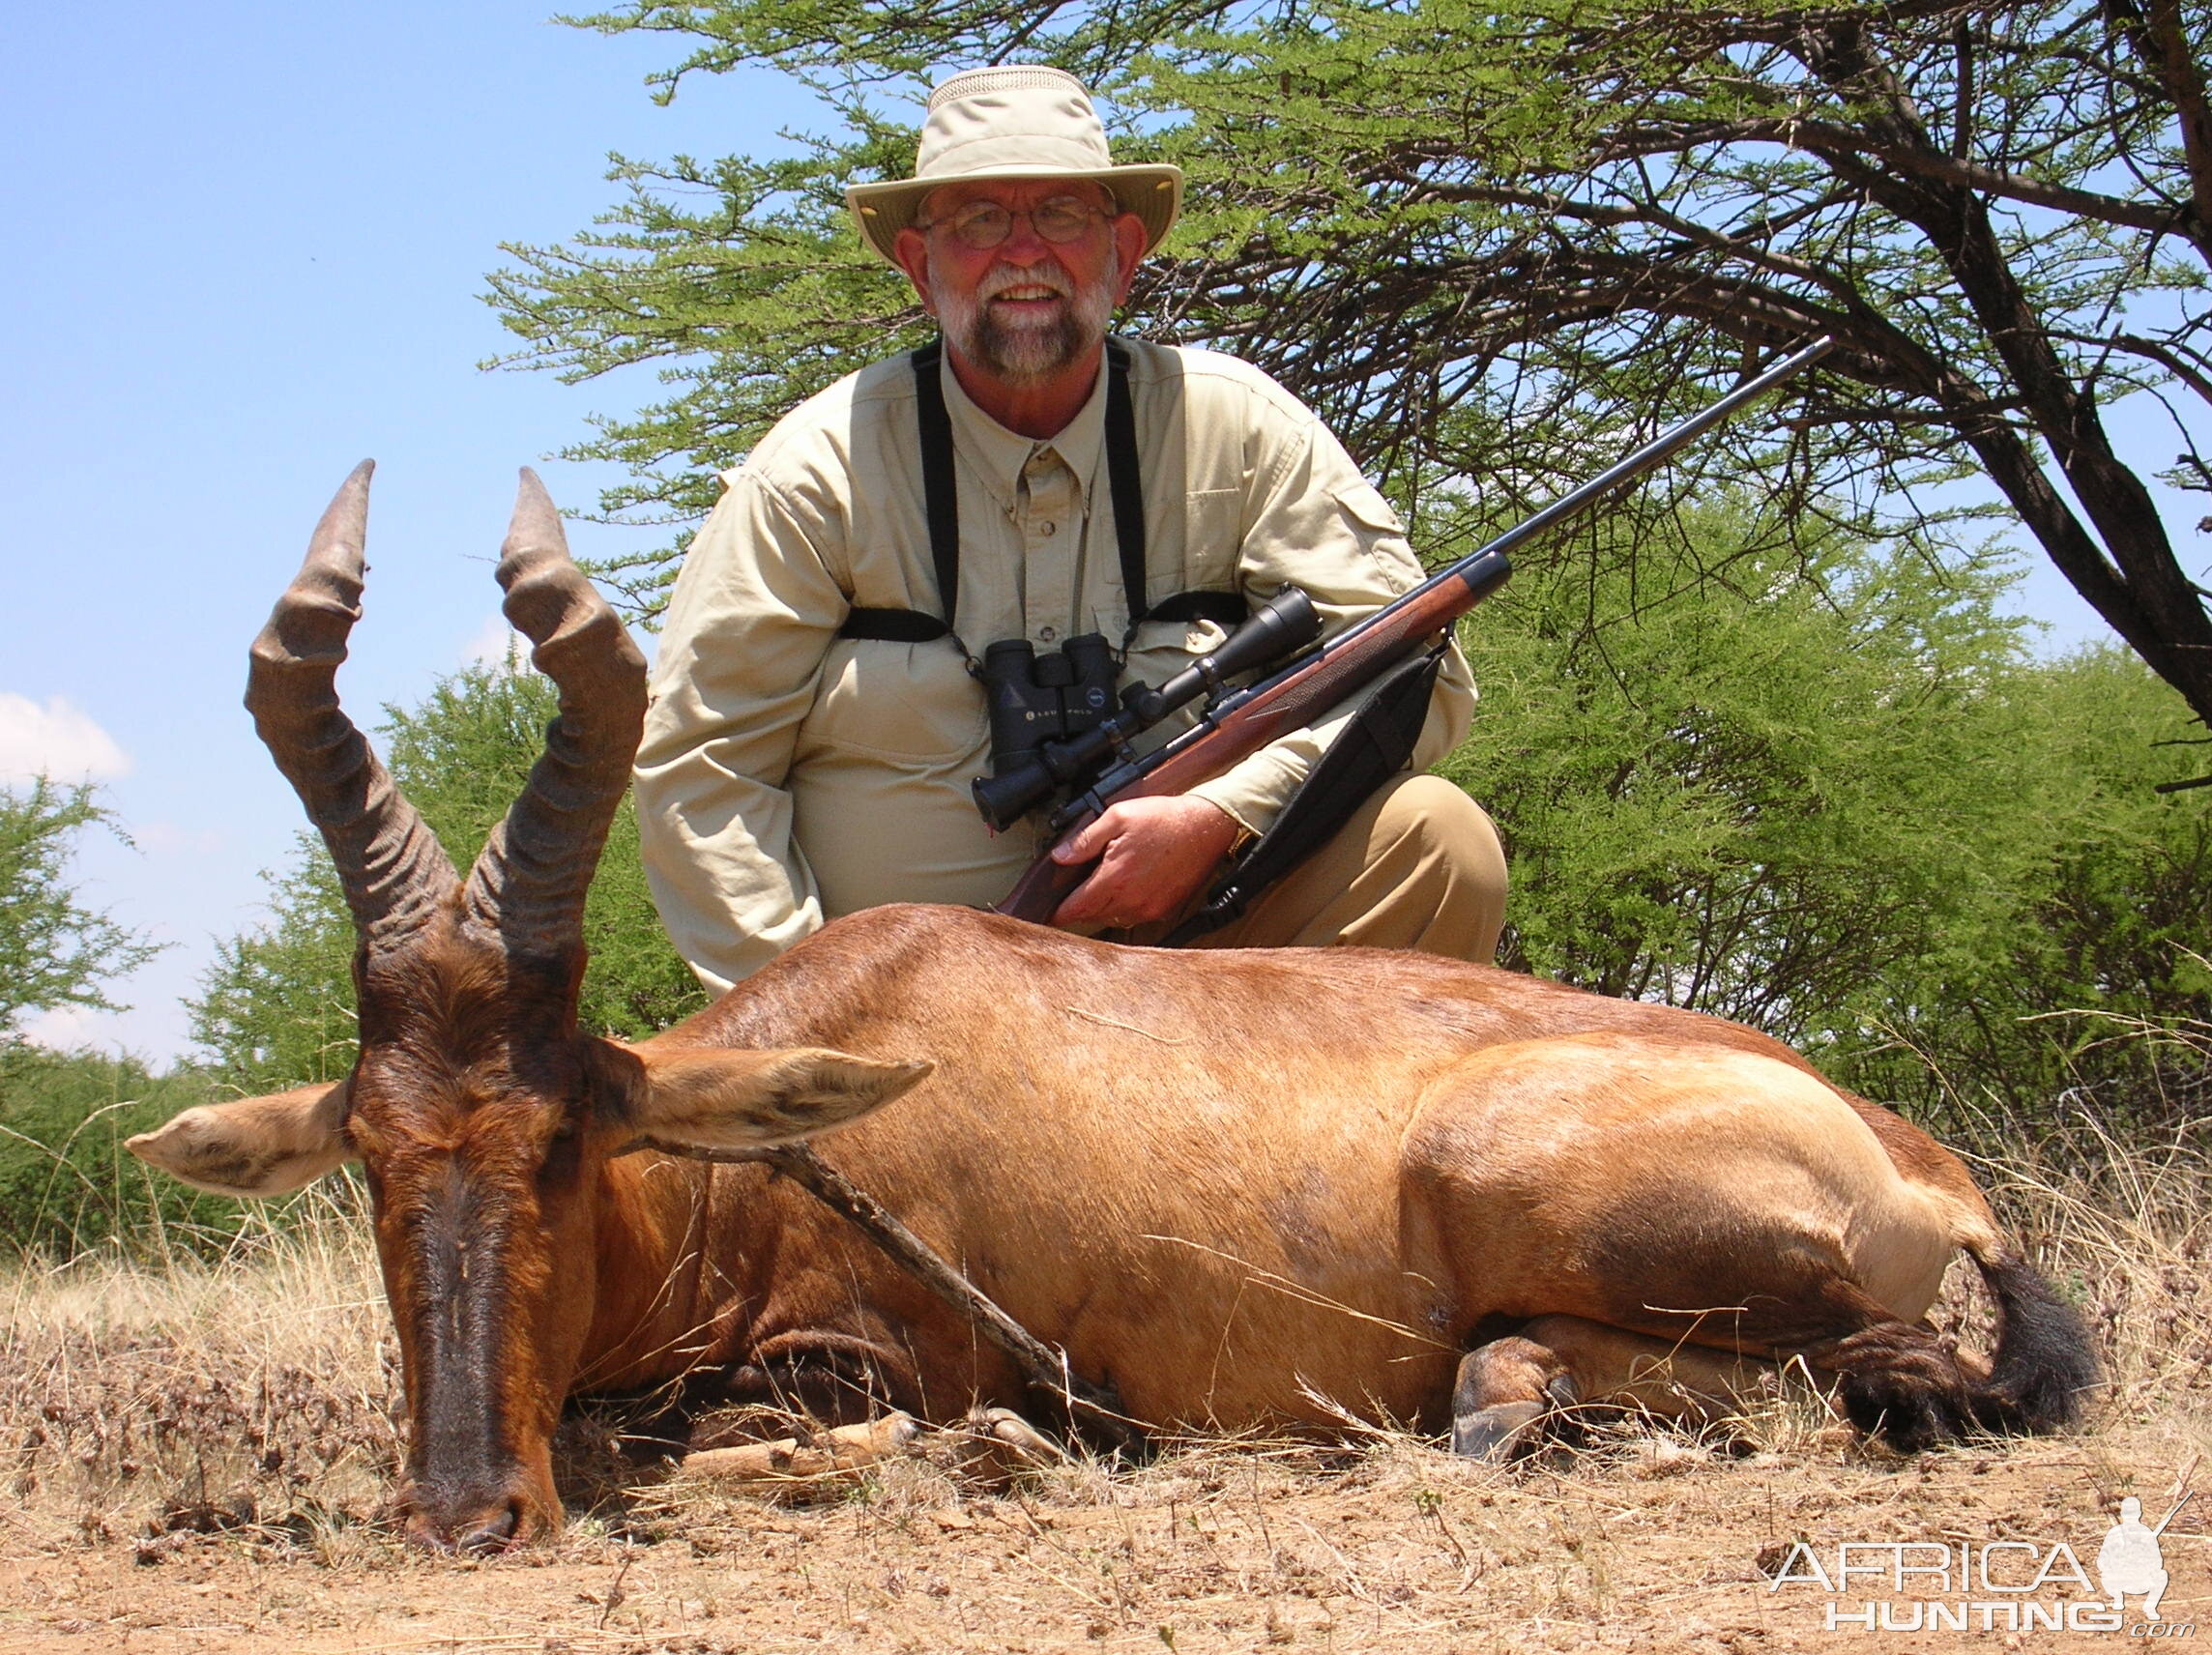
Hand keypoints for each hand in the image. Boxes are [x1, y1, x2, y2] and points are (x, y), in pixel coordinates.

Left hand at [1047, 795, 1242, 930]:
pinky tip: (1124, 890)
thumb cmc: (1165, 819)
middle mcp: (1131, 899)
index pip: (1076, 907)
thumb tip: (1060, 856)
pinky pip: (1134, 917)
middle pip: (1092, 916)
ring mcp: (1149, 908)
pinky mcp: (1164, 910)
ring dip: (1101, 909)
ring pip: (1113, 919)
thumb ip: (1085, 839)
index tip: (1048, 914)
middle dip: (1078, 910)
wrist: (1206, 826)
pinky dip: (1123, 908)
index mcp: (1115, 877)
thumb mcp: (1118, 816)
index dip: (1059, 913)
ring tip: (1097, 891)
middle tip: (1069, 898)